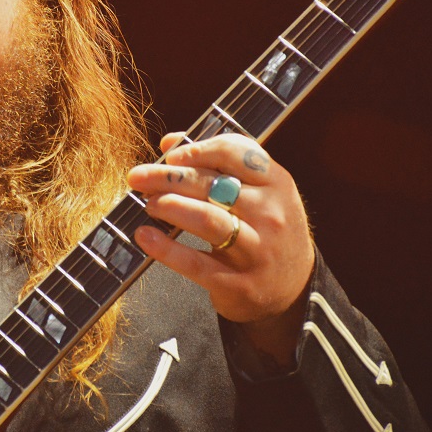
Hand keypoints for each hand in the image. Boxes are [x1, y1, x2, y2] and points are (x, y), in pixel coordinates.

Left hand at [126, 132, 314, 362]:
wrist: (294, 288)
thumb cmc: (265, 227)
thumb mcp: (258, 191)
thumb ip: (218, 162)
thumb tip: (169, 142)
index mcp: (276, 183)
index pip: (236, 152)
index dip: (198, 150)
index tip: (170, 156)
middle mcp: (271, 213)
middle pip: (212, 185)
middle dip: (167, 177)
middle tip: (138, 177)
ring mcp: (257, 250)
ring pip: (206, 220)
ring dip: (169, 207)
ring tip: (147, 203)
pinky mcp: (238, 284)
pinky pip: (195, 263)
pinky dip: (166, 248)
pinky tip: (144, 236)